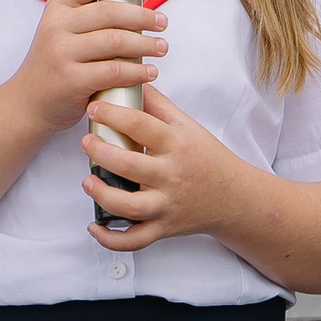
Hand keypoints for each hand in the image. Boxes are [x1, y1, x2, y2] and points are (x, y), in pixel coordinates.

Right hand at [12, 0, 165, 140]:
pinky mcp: (71, 80)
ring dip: (146, 44)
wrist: (29, 101)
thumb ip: (103, 8)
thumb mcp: (70, 29)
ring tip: (161, 48)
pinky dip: (137, 71)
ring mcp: (61, 52)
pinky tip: (149, 72)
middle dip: (144, 17)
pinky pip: (114, 71)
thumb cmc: (57, 62)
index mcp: (58, 6)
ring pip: (115, 41)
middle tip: (162, 23)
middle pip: (110, 11)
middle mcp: (56, 25)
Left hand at [76, 82, 251, 247]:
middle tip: (86, 142)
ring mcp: (167, 205)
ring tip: (88, 180)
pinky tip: (95, 226)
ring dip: (102, 195)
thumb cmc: (206, 157)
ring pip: (129, 207)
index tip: (93, 108)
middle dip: (102, 153)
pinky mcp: (164, 228)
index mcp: (177, 145)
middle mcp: (172, 176)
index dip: (113, 115)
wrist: (234, 197)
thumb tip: (130, 80)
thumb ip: (158, 106)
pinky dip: (111, 239)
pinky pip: (135, 240)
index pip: (141, 125)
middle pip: (131, 166)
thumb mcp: (187, 126)